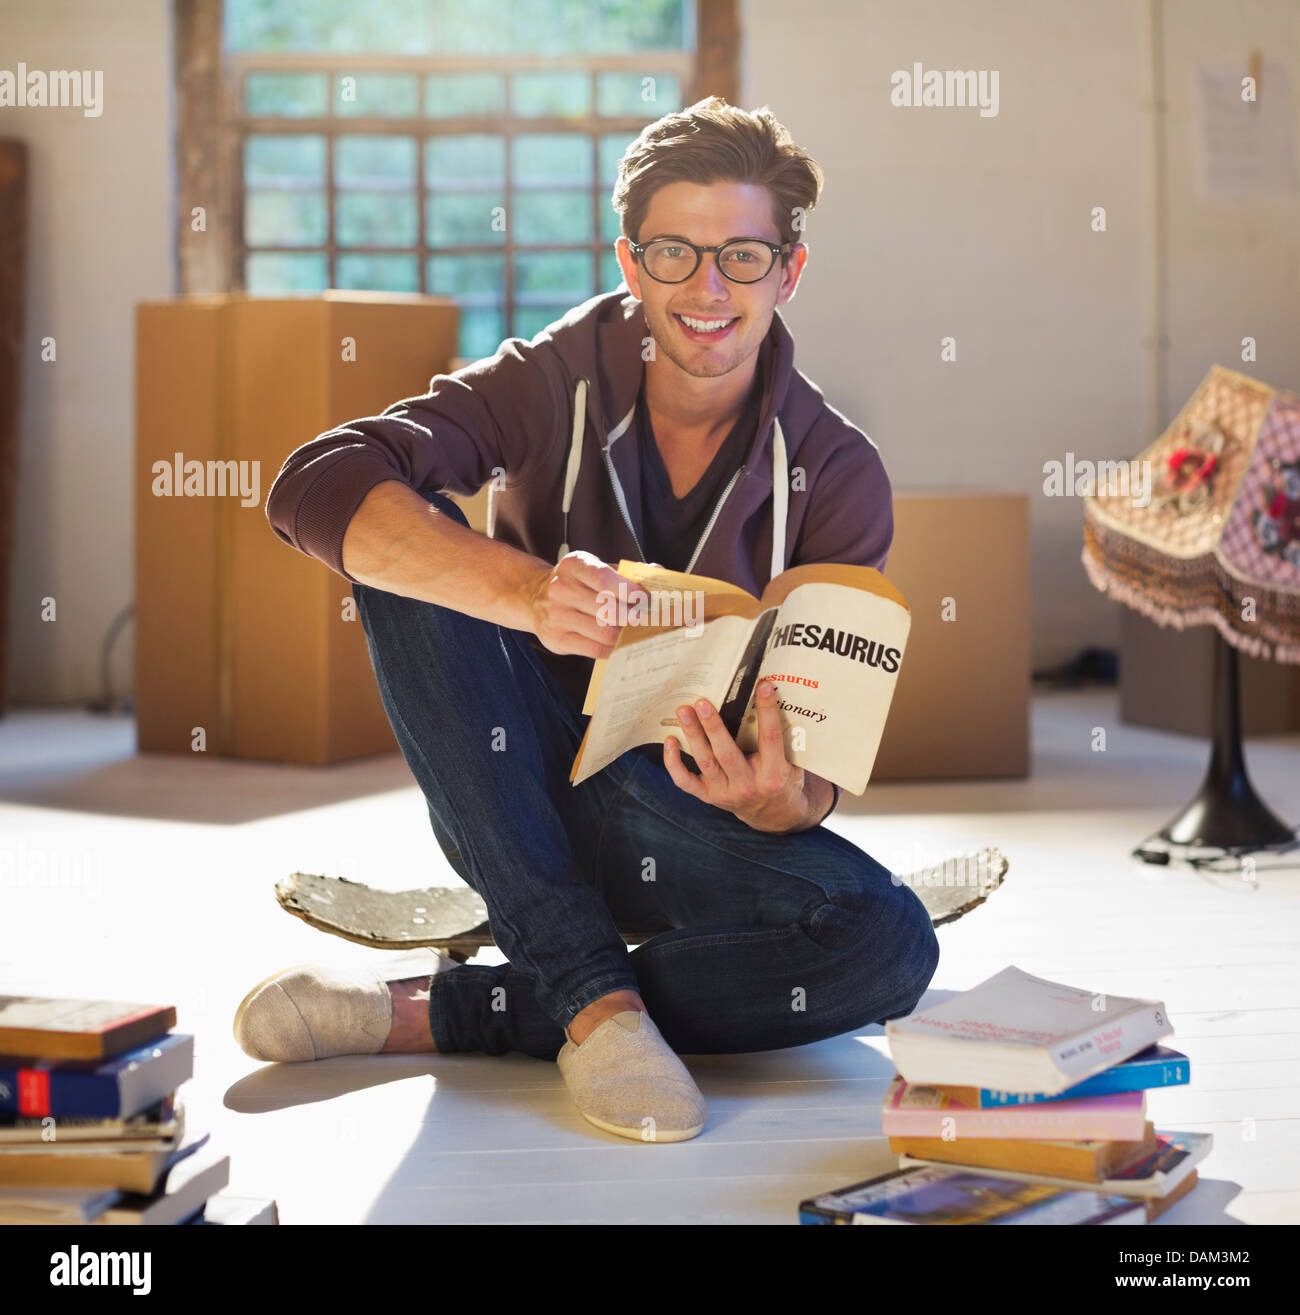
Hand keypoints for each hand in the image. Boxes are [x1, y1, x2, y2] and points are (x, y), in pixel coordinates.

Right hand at [526, 551, 647, 659]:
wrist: (534, 598)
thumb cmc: (576, 583)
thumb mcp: (594, 568)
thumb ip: (625, 572)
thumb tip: (658, 572)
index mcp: (574, 565)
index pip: (605, 579)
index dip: (630, 591)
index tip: (645, 599)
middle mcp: (561, 589)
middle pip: (608, 609)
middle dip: (633, 617)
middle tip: (647, 619)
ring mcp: (557, 616)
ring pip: (604, 632)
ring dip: (625, 634)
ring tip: (635, 632)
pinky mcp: (557, 639)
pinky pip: (595, 649)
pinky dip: (613, 648)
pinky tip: (620, 643)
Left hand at [663, 680, 825, 832]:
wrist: (774, 814)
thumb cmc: (783, 779)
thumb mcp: (793, 762)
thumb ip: (785, 738)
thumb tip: (772, 699)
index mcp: (774, 775)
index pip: (770, 738)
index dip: (767, 711)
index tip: (763, 686)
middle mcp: (748, 785)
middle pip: (726, 753)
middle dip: (713, 726)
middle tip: (702, 702)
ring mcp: (726, 793)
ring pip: (705, 762)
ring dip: (693, 735)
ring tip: (684, 711)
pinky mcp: (709, 797)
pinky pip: (685, 781)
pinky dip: (674, 762)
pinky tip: (670, 740)